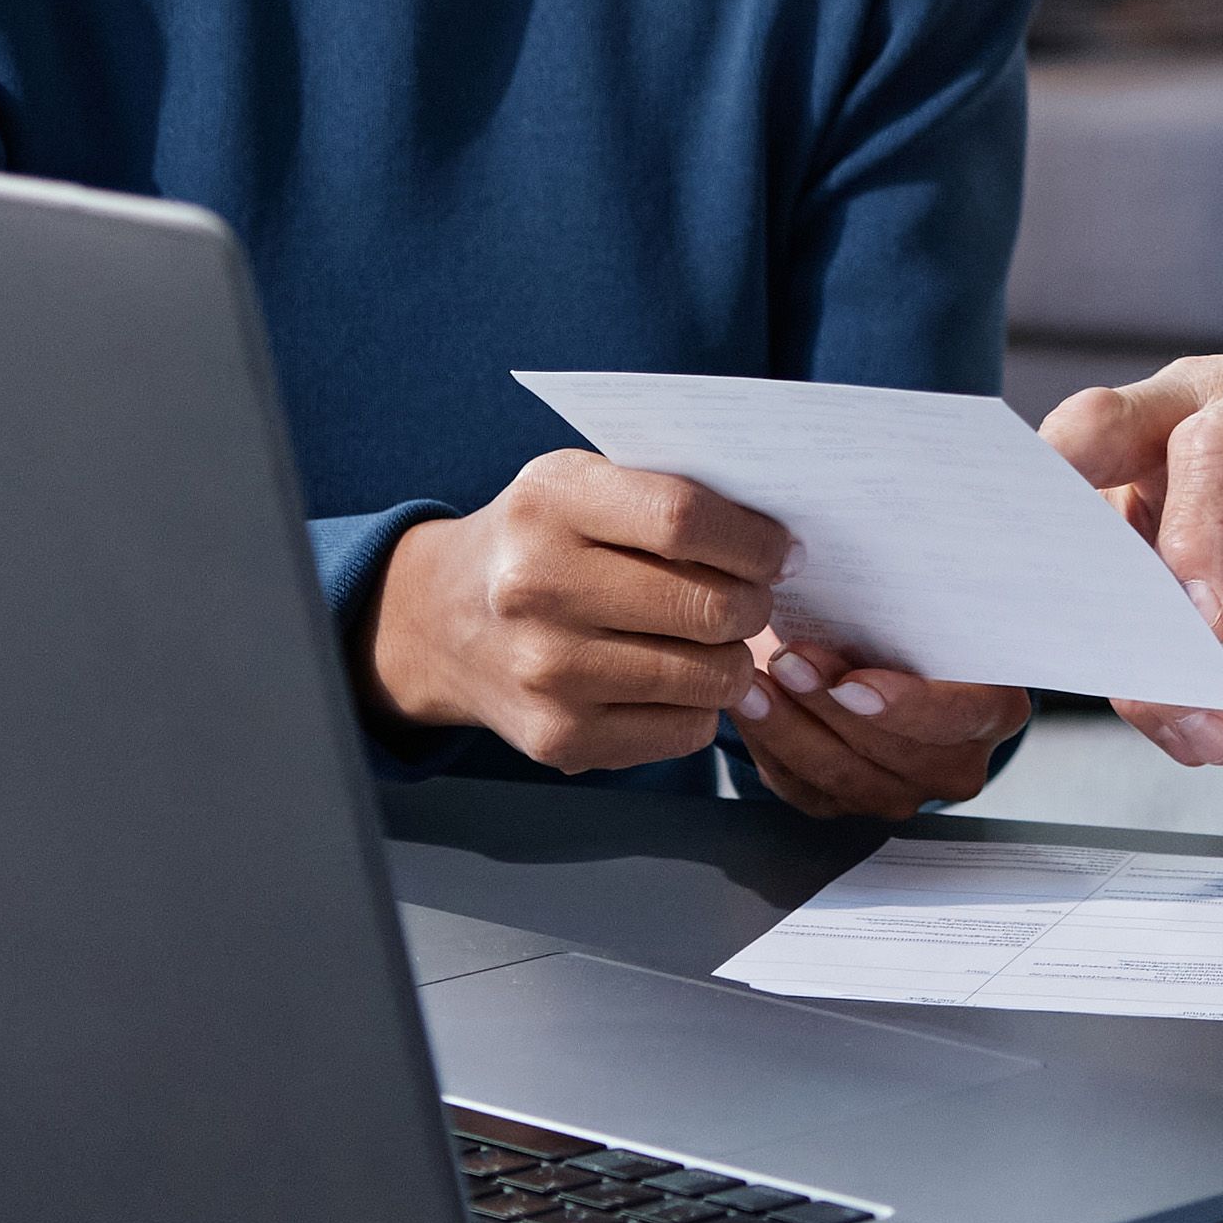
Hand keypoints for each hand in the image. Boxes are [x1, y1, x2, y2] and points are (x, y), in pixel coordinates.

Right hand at [361, 452, 789, 773]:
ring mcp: (546, 672)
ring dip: (733, 659)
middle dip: (755, 604)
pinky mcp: (557, 739)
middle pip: (707, 606)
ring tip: (712, 637)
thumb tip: (782, 545)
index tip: (781, 551)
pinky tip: (670, 678)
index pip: (683, 519)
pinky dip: (699, 706)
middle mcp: (537, 588)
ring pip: (708, 676)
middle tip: (752, 598)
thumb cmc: (541, 541)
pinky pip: (684, 730)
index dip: (754, 540)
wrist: (440, 621)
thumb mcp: (582, 483)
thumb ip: (669, 494)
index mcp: (552, 503)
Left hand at [729, 630, 1030, 819]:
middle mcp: (954, 763)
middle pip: (893, 753)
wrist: (870, 649)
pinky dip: (770, 743)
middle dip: (831, 706)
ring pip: (841, 776)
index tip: (853, 683)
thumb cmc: (898, 618)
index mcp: (992, 710)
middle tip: (788, 660)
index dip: (906, 706)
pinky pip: (803, 787)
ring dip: (790, 726)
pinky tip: (748, 705)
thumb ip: (909, 602)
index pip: (958, 717)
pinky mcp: (845, 805)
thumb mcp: (916, 603)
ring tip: (755, 682)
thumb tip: (878, 556)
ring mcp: (900, 792)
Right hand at [1043, 346, 1222, 769]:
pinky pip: (1093, 579)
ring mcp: (1150, 453)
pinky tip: (1166, 707)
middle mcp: (1202, 402)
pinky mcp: (1124, 508)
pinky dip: (1115, 652)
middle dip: (1064, 494)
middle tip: (1056, 581)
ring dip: (1100, 623)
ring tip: (1175, 712)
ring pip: (1081, 520)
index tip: (1211, 624)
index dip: (1199, 532)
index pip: (1218, 444)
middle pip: (1103, 423)